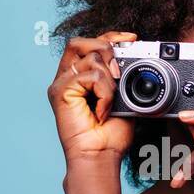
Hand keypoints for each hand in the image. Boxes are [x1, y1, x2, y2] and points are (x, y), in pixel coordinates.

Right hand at [48, 31, 136, 160]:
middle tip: (119, 73)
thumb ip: (121, 77)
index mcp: (78, 77)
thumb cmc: (110, 135)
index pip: (88, 43)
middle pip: (80, 42)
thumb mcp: (123, 98)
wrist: (100, 156)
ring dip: (109, 80)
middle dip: (106, 49)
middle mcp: (66, 78)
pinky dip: (104, 92)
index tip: (132, 40)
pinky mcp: (60, 92)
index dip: (109, 36)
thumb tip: (133, 56)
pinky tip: (102, 111)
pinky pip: (89, 76)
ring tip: (110, 103)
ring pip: (90, 58)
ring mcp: (61, 84)